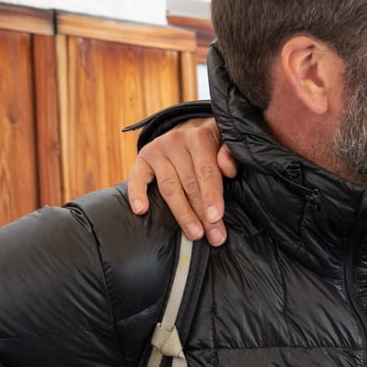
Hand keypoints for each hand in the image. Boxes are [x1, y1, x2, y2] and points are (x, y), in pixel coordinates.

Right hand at [125, 117, 234, 245]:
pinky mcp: (143, 158)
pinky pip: (137, 179)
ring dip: (182, 213)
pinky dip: (137, 194)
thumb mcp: (226, 142)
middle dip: (202, 213)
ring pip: (169, 188)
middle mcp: (176, 141)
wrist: (189, 130)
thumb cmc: (211, 144)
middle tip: (213, 236)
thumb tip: (228, 169)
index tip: (216, 217)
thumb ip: (230, 153)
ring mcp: (157, 150)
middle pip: (189, 183)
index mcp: (199, 137)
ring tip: (194, 234)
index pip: (206, 170)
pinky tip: (141, 210)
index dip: (212, 195)